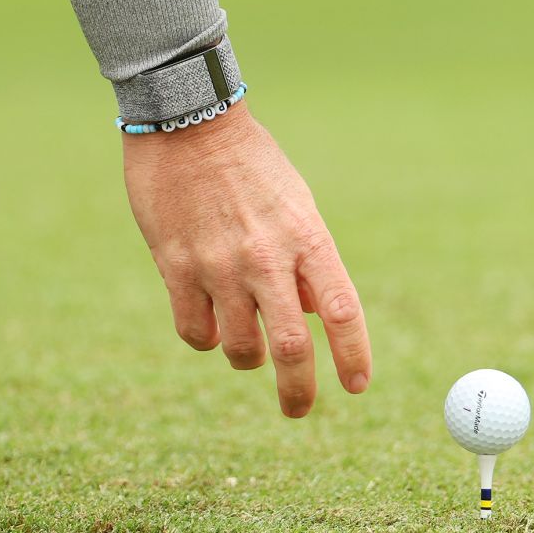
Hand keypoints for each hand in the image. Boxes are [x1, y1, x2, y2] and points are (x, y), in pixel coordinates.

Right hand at [121, 101, 371, 416]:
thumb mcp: (297, 204)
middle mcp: (267, 257)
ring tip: (247, 349)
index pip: (341, 311)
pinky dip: (204, 339)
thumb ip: (307, 262)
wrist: (189, 122)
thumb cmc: (251, 164)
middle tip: (298, 410)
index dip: (353, 356)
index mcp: (307, 237)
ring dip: (247, 359)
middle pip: (291, 347)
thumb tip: (308, 316)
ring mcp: (219, 265)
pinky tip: (208, 323)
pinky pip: (193, 332)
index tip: (357, 385)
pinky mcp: (175, 267)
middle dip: (298, 391)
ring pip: (238, 347)